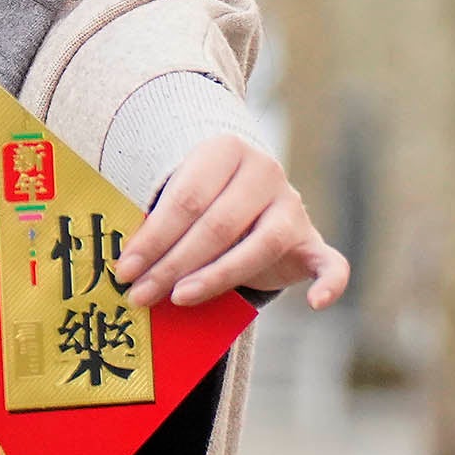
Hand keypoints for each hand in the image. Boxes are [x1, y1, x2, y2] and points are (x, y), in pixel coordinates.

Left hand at [114, 136, 351, 310]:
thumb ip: (160, 225)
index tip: (124, 270)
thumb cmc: (202, 205)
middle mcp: (264, 171)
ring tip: (180, 299)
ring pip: (260, 245)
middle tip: (141, 294)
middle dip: (173, 264)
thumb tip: (124, 267)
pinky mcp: (312, 239)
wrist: (250, 200)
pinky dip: (330, 283)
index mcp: (225, 151)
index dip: (153, 237)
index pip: (187, 198)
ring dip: (216, 278)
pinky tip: (317, 304)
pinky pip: (331, 263)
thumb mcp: (180, 202)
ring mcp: (291, 205)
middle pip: (217, 224)